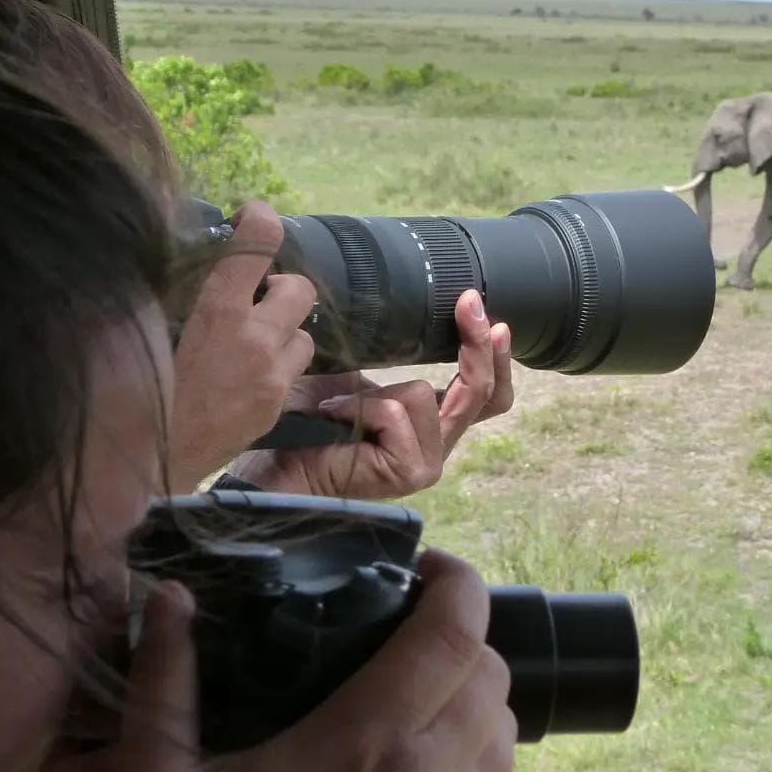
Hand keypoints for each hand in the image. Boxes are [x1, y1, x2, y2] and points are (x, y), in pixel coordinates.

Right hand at [115, 549, 516, 771]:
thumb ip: (165, 684)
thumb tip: (167, 596)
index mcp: (367, 749)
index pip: (455, 632)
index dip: (457, 581)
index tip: (426, 567)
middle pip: (491, 674)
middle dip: (458, 639)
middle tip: (406, 636)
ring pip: (503, 735)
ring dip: (469, 703)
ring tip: (412, 703)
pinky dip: (468, 770)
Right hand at [169, 201, 316, 492]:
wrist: (153, 456)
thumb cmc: (144, 388)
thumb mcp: (157, 330)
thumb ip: (189, 295)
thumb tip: (210, 265)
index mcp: (218, 312)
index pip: (257, 246)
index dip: (261, 221)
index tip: (252, 218)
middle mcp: (255, 339)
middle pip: (301, 288)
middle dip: (282, 288)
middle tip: (259, 299)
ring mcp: (272, 375)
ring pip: (306, 334)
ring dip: (285, 333)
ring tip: (254, 345)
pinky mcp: (278, 403)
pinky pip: (294, 371)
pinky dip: (279, 366)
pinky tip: (251, 377)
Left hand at [229, 289, 513, 498]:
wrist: (276, 461)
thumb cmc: (310, 419)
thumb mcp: (363, 375)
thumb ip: (397, 358)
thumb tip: (418, 304)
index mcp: (433, 424)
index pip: (488, 395)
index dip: (494, 355)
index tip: (482, 310)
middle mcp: (438, 446)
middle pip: (482, 393)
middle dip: (477, 344)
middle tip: (468, 301)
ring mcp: (428, 462)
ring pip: (424, 394)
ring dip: (375, 391)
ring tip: (339, 406)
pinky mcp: (410, 470)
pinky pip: (396, 412)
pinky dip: (360, 406)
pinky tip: (334, 418)